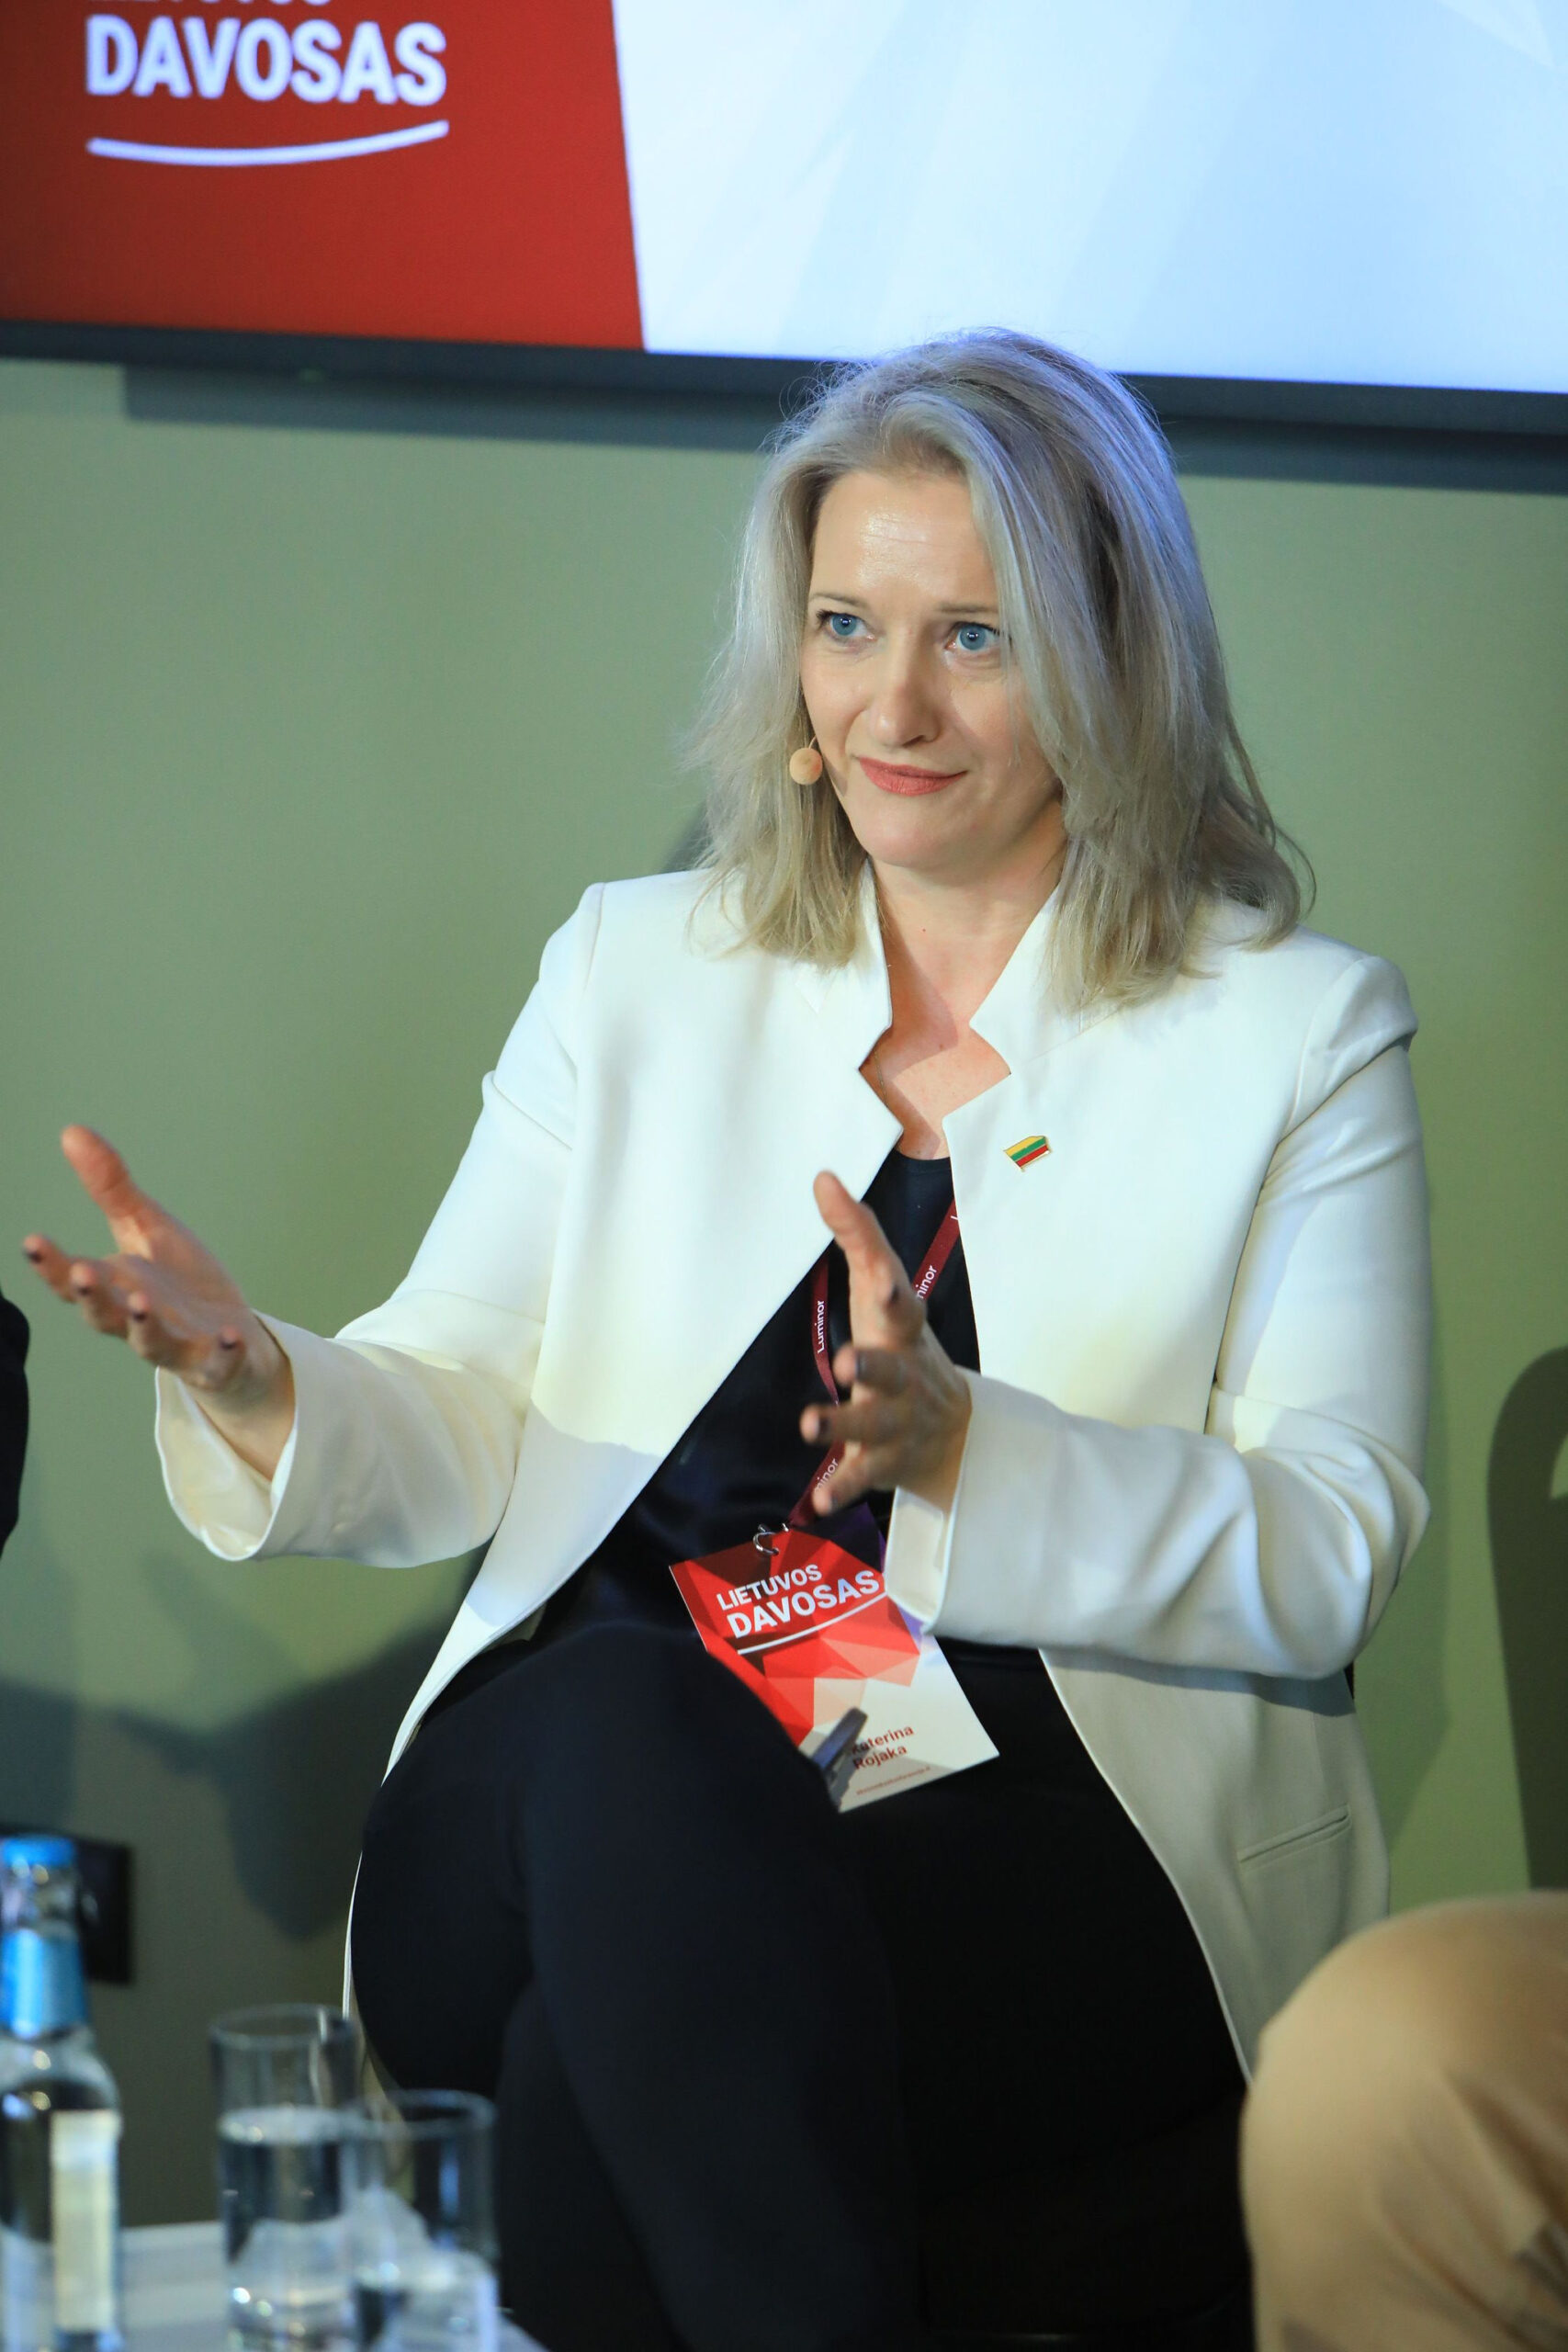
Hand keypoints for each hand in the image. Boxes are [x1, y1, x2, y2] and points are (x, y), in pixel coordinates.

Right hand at [23, 1127, 294, 1477]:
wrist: (234, 1335)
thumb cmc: (180, 1281)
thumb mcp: (145, 1228)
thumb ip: (110, 1188)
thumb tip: (71, 1130)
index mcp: (115, 1286)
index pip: (71, 1279)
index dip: (50, 1264)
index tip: (32, 1241)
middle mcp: (136, 1320)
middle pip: (103, 1314)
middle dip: (91, 1295)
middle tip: (81, 1271)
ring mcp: (176, 1344)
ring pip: (151, 1343)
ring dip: (145, 1325)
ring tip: (143, 1302)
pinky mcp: (216, 1362)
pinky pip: (218, 1362)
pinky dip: (223, 1352)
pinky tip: (230, 1335)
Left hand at [801, 1170, 971, 1516]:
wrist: (957, 1431)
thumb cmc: (902, 1342)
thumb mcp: (882, 1289)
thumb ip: (855, 1234)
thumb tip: (822, 1177)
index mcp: (903, 1331)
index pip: (902, 1307)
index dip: (894, 1292)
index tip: (881, 1278)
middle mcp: (905, 1375)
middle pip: (892, 1372)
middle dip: (874, 1367)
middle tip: (848, 1363)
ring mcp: (898, 1421)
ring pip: (873, 1424)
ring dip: (842, 1424)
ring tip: (808, 1424)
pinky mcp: (884, 1460)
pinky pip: (863, 1475)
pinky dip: (842, 1487)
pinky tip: (817, 1500)